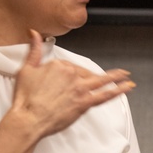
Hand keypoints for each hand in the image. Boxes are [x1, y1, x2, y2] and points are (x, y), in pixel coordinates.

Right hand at [12, 30, 134, 138]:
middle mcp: (72, 75)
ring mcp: (79, 89)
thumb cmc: (25, 98)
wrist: (28, 119)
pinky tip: (127, 87)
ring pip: (101, 80)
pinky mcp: (84, 103)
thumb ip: (34, 50)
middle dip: (92, 78)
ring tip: (125, 75)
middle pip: (86, 73)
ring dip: (116, 77)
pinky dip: (118, 90)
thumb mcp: (26, 69)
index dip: (71, 75)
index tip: (69, 81)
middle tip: (96, 82)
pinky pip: (105, 95)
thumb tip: (34, 34)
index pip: (71, 67)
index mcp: (59, 65)